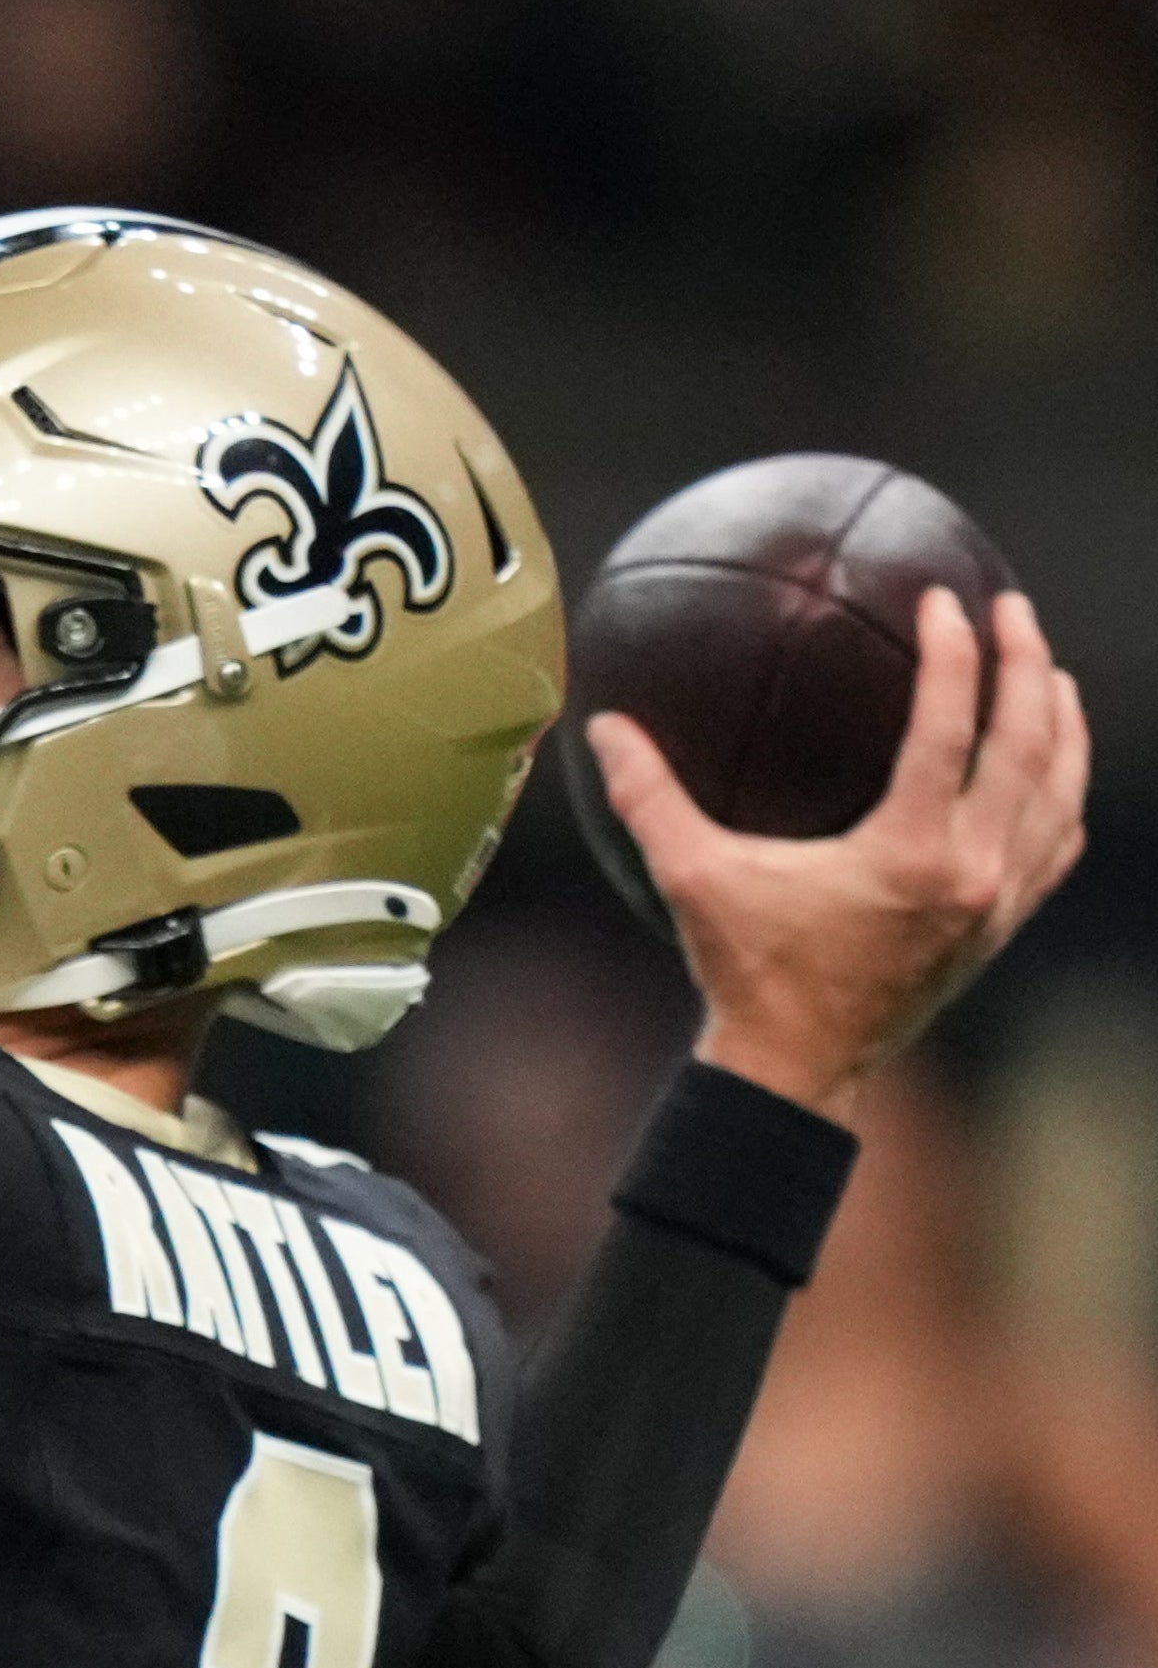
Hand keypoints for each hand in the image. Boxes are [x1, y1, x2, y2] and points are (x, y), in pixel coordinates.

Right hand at [589, 587, 1087, 1121]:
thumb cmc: (746, 972)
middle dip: (1027, 666)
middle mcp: (972, 871)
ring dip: (1062, 724)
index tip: (948, 601)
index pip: (950, 726)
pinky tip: (1052, 767)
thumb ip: (651, 799)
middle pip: (1029, 744)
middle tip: (1012, 611)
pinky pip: (1057, 845)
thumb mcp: (694, 879)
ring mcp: (997, 901)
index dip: (954, 654)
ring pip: (1059, 791)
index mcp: (910, 851)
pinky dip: (1062, 794)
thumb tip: (605, 728)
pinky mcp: (1001, 926)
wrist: (796, 1067)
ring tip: (1048, 672)